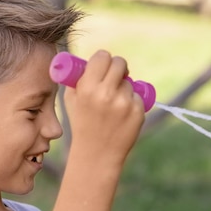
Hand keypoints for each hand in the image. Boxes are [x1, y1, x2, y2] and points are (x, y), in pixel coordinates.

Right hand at [63, 50, 144, 167]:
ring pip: (129, 82)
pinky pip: (138, 97)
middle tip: (116, 76)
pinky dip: (132, 102)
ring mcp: (124, 103)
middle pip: (120, 64)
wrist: (97, 154)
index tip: (105, 65)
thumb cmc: (82, 123)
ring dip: (124, 88)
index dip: (104, 59)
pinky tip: (122, 116)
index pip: (103, 56)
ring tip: (114, 106)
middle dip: (119, 68)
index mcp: (88, 88)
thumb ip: (80, 78)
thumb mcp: (72, 100)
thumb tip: (91, 61)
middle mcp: (107, 93)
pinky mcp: (138, 112)